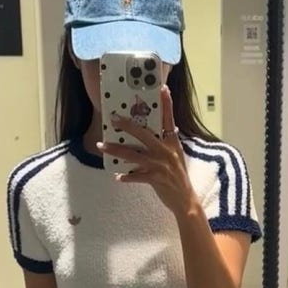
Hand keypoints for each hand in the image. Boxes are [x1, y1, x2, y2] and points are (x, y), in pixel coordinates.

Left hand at [97, 85, 197, 218]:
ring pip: (134, 155)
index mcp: (172, 143)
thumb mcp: (174, 156)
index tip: (162, 88)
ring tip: (102, 146)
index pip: (169, 119)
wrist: (185, 199)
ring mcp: (161, 165)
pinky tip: (117, 176)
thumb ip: (163, 145)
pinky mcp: (156, 179)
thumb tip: (144, 137)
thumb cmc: (178, 177)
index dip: (166, 104)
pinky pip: (136, 176)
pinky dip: (126, 176)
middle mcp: (166, 151)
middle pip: (144, 134)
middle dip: (127, 126)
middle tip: (113, 119)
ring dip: (116, 150)